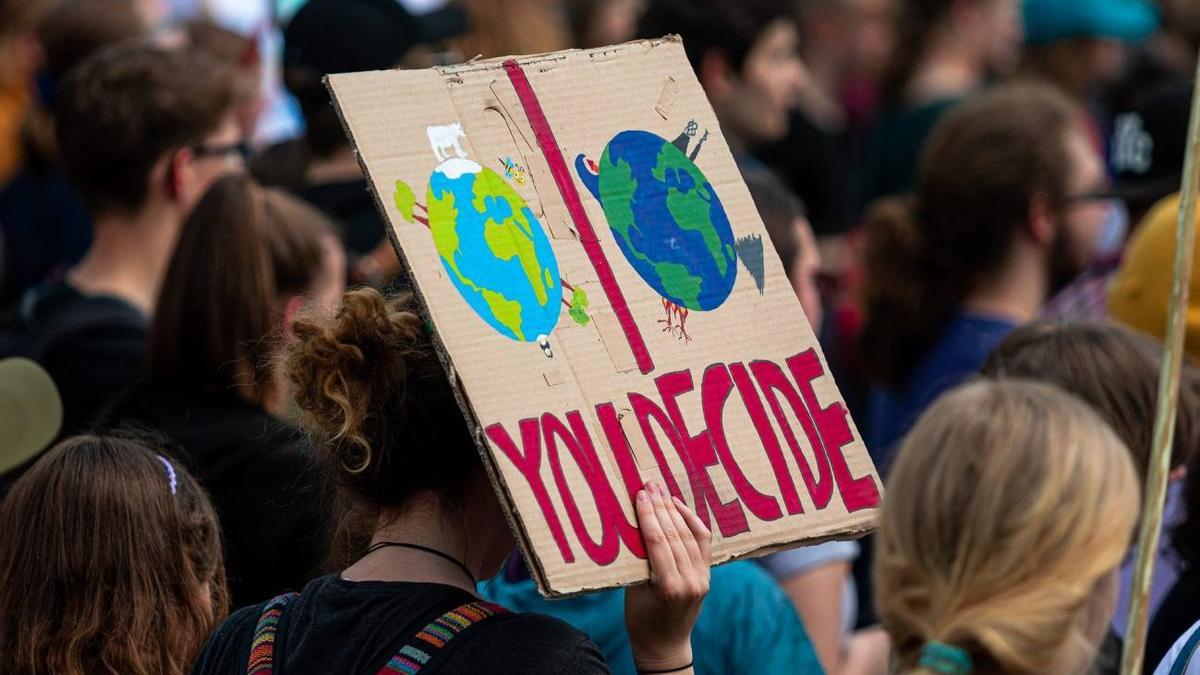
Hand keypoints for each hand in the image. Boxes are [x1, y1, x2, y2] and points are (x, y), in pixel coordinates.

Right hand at [625, 481, 711, 672]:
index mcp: (668, 587)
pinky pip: (702, 541)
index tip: (640, 494)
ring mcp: (702, 578)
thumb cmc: (640, 620)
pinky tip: (679, 506)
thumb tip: (634, 523)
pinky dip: (691, 521)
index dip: (648, 515)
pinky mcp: (707, 576)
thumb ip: (638, 560)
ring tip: (661, 490)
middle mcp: (690, 581)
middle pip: (675, 534)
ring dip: (674, 510)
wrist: (665, 645)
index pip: (658, 542)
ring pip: (689, 535)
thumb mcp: (632, 591)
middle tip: (649, 484)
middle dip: (660, 506)